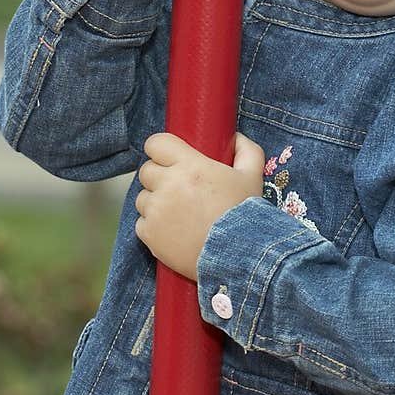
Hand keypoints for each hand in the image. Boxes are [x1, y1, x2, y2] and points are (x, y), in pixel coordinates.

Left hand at [134, 132, 265, 279]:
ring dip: (155, 202)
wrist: (239, 257)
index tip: (169, 157)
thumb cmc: (244, 215)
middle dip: (160, 177)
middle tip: (178, 189)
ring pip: (142, 198)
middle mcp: (167, 185)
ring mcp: (155, 211)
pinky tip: (174, 231)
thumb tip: (234, 138)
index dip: (161, 149)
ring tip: (178, 213)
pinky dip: (153, 227)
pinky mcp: (149, 235)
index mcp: (189, 166)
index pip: (156, 143)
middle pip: (147, 171)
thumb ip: (247, 151)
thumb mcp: (253, 177)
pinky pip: (141, 223)